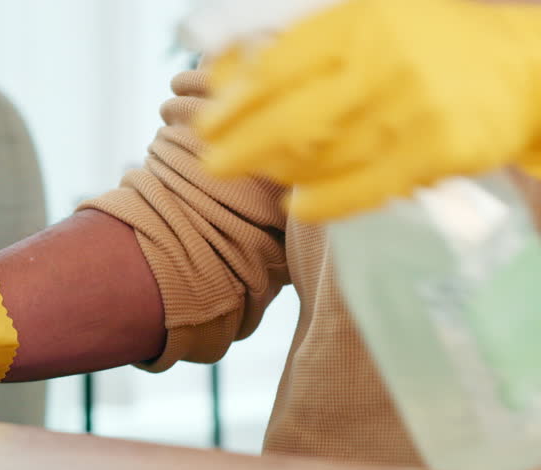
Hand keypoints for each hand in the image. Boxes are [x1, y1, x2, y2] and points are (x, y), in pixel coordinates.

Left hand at [196, 0, 540, 221]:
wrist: (524, 68)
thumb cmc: (430, 44)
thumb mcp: (371, 20)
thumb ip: (305, 45)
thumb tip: (225, 73)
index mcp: (361, 22)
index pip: (276, 67)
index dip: (234, 101)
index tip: (206, 122)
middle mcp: (383, 63)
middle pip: (288, 119)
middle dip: (240, 146)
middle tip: (211, 163)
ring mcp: (410, 110)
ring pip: (321, 157)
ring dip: (281, 171)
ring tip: (263, 172)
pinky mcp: (435, 151)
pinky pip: (361, 188)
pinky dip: (323, 201)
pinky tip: (298, 203)